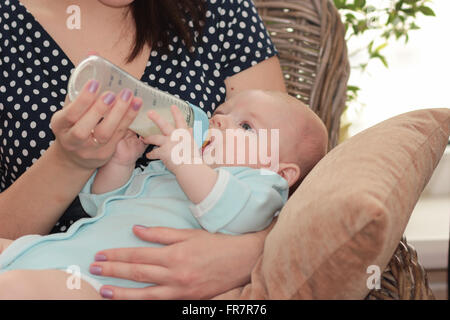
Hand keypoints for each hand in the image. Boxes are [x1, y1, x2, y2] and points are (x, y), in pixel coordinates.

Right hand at [50, 79, 142, 169]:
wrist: (74, 157)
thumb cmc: (74, 124)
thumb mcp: (70, 107)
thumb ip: (80, 84)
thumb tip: (92, 55)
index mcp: (60, 126)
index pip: (70, 114)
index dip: (83, 99)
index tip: (95, 82)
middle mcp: (73, 141)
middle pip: (84, 128)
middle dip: (99, 109)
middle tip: (112, 93)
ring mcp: (90, 150)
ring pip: (105, 134)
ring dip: (119, 114)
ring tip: (130, 97)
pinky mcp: (105, 153)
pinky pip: (118, 136)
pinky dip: (128, 120)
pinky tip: (135, 106)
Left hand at [89, 226, 266, 299]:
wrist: (241, 261)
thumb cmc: (215, 245)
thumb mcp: (188, 234)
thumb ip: (161, 233)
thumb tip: (136, 230)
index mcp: (175, 255)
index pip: (138, 256)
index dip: (117, 256)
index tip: (101, 255)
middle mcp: (175, 275)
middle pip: (138, 274)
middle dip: (113, 272)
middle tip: (94, 270)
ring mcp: (180, 291)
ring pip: (144, 295)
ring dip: (121, 293)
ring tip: (103, 291)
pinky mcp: (186, 300)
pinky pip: (159, 304)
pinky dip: (142, 303)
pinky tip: (130, 301)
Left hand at [142, 105, 200, 172]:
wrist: (190, 168)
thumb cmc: (194, 158)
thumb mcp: (194, 144)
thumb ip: (190, 135)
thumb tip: (190, 129)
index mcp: (185, 134)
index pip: (181, 121)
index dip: (177, 113)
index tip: (172, 106)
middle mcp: (176, 136)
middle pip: (164, 125)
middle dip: (156, 118)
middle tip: (149, 112)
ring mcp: (169, 143)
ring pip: (155, 137)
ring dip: (148, 138)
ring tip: (143, 139)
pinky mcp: (163, 152)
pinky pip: (154, 152)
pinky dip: (151, 154)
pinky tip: (148, 156)